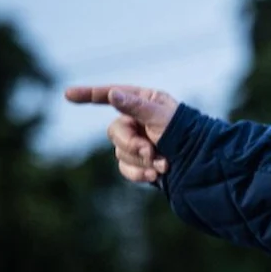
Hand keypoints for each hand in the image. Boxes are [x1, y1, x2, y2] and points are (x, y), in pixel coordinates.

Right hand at [64, 84, 178, 182]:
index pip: (112, 95)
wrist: (203, 164)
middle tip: (151, 152)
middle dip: (132, 145)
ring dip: (141, 161)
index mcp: (145, 102)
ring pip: (121, 153)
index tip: (67, 94)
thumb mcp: (162, 118)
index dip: (89, 94)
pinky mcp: (141, 162)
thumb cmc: (187, 133)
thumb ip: (136, 107)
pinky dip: (139, 173)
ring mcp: (139, 142)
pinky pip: (126, 169)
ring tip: (164, 164)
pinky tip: (156, 177)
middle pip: (115, 132)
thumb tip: (112, 94)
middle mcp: (139, 120)